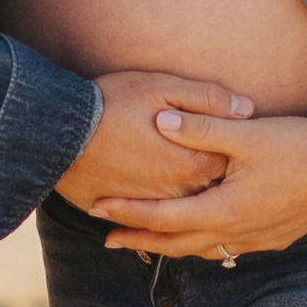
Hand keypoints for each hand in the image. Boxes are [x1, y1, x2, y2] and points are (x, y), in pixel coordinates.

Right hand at [57, 72, 254, 212]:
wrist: (59, 131)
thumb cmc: (112, 103)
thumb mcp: (162, 87)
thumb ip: (208, 99)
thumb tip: (247, 108)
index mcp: (193, 162)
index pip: (231, 163)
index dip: (236, 152)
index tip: (239, 146)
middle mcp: (178, 191)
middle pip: (211, 189)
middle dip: (221, 181)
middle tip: (227, 170)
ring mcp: (153, 205)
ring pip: (186, 208)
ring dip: (195, 199)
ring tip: (200, 186)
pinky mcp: (129, 211)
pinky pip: (157, 219)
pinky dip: (167, 212)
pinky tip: (170, 203)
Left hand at [98, 106, 306, 257]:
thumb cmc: (298, 145)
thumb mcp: (245, 133)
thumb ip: (200, 127)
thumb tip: (159, 119)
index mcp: (223, 210)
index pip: (162, 218)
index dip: (127, 214)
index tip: (97, 211)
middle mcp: (236, 234)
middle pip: (177, 244)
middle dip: (140, 241)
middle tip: (107, 240)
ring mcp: (257, 240)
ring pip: (203, 250)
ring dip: (173, 245)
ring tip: (148, 240)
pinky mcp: (274, 238)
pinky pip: (227, 250)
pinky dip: (204, 245)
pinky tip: (202, 237)